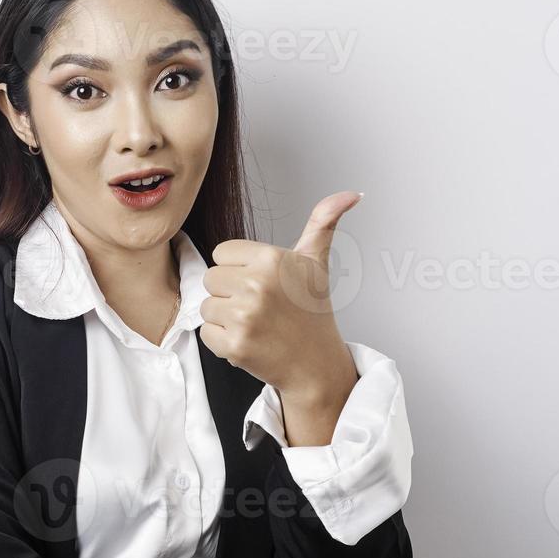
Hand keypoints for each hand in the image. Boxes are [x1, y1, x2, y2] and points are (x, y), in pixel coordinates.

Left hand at [199, 191, 362, 399]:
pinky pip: (206, 334)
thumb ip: (323, 222)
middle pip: (211, 278)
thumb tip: (352, 194)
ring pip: (206, 306)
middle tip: (259, 306)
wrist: (315, 363)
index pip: (222, 253)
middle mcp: (257, 285)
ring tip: (254, 323)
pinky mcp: (234, 345)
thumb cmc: (311, 311)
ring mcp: (244, 317)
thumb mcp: (316, 261)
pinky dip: (222, 341)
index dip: (238, 269)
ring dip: (224, 317)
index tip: (261, 283)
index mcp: (271, 259)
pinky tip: (248, 340)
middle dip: (230, 292)